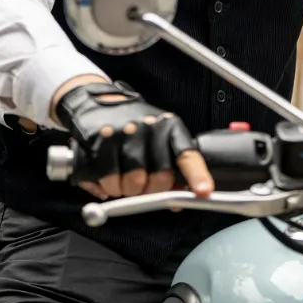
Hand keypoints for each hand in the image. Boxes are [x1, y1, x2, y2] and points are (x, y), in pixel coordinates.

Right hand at [53, 79, 213, 201]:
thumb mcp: (158, 135)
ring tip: (122, 176)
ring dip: (126, 190)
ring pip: (132, 185)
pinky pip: (108, 182)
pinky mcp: (101, 143)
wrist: (97, 100)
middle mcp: (149, 128)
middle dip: (150, 192)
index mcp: (169, 126)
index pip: (187, 154)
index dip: (197, 176)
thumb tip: (176, 202)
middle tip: (141, 184)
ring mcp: (124, 134)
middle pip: (158, 180)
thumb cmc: (133, 124)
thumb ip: (171, 166)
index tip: (204, 192)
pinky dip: (108, 187)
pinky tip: (108, 175)